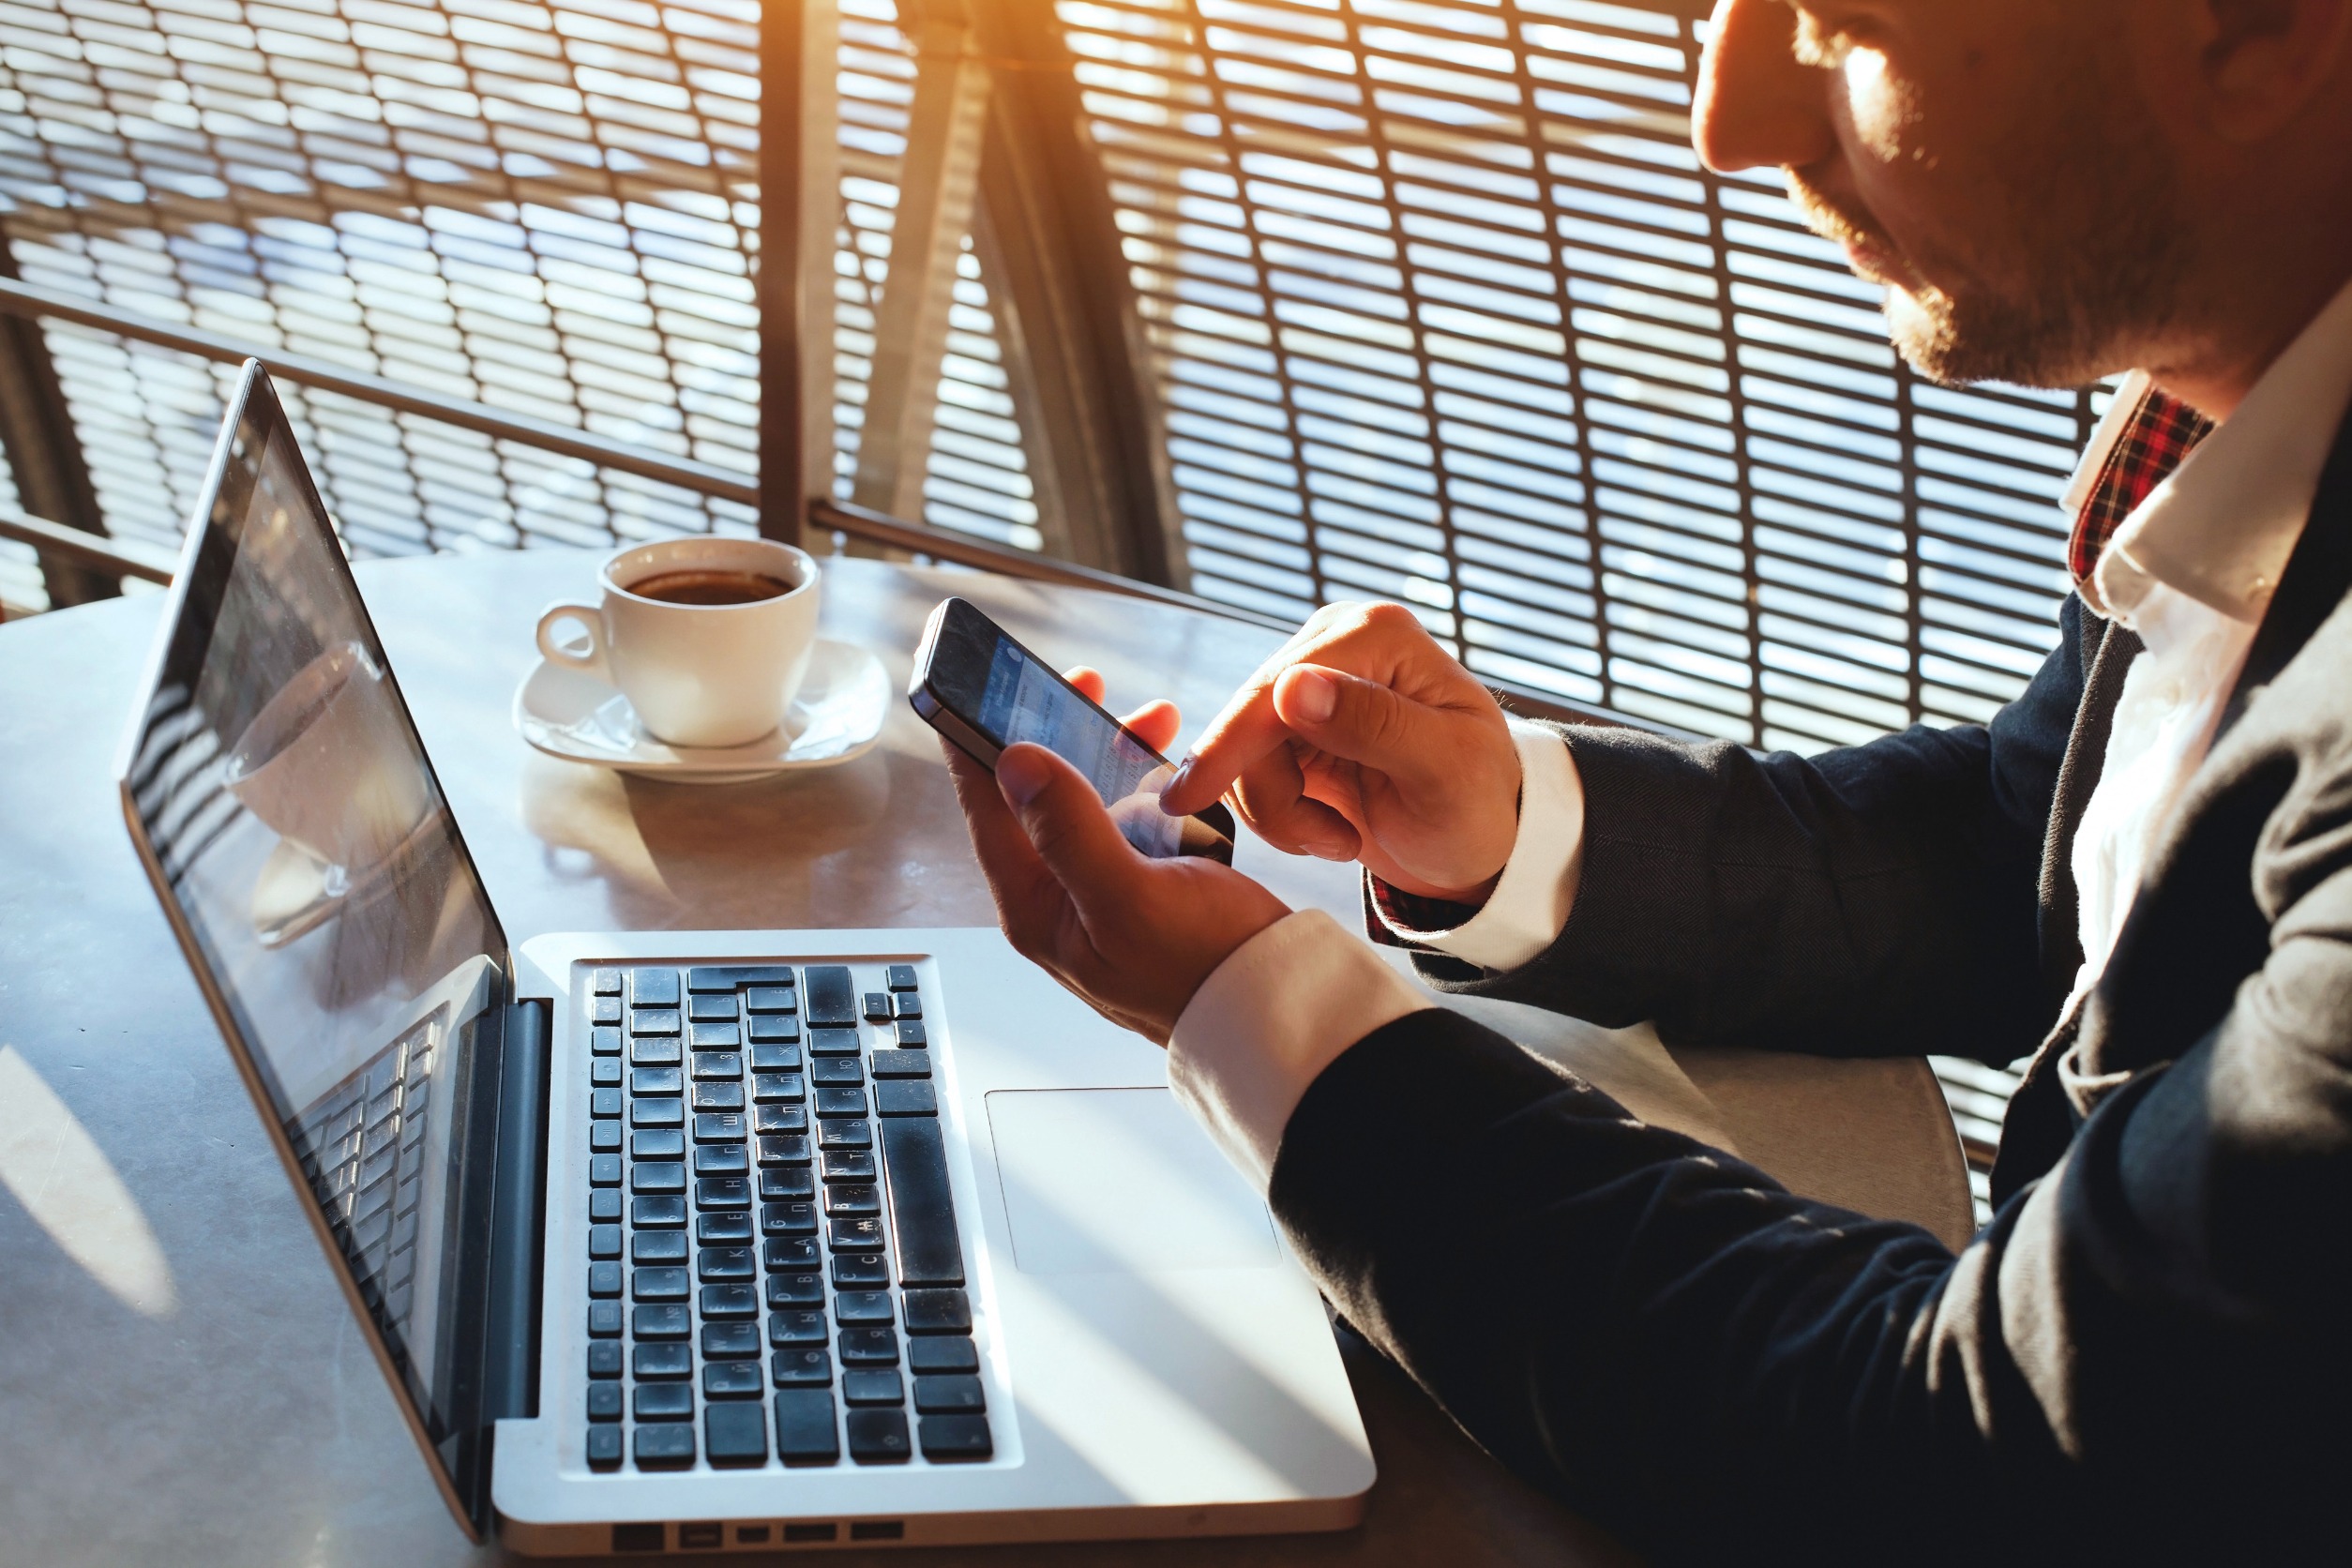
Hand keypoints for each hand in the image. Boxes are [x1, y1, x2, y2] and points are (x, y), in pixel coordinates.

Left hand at [942, 669, 1291, 1044]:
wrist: (1276, 1009)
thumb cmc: (1204, 972)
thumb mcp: (1130, 897)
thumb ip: (1068, 830)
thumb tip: (1015, 764)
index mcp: (1037, 908)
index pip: (986, 810)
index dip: (976, 741)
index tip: (977, 683)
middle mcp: (1060, 898)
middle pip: (1035, 796)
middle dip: (1058, 733)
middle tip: (1082, 684)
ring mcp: (1102, 890)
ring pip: (1087, 799)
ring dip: (1109, 751)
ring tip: (1149, 718)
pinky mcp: (1146, 884)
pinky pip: (1128, 817)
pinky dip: (1143, 781)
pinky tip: (1167, 761)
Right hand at [1157, 602, 1519, 901]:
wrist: (1481, 842)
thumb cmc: (1480, 806)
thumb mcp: (1444, 772)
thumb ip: (1374, 724)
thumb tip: (1292, 684)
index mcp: (1376, 635)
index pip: (1277, 689)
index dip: (1229, 745)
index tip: (1188, 799)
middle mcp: (1337, 644)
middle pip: (1249, 721)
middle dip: (1275, 797)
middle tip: (1330, 844)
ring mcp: (1312, 684)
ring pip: (1240, 755)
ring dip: (1280, 814)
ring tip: (1340, 839)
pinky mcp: (1294, 725)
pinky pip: (1248, 773)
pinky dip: (1279, 815)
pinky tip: (1327, 829)